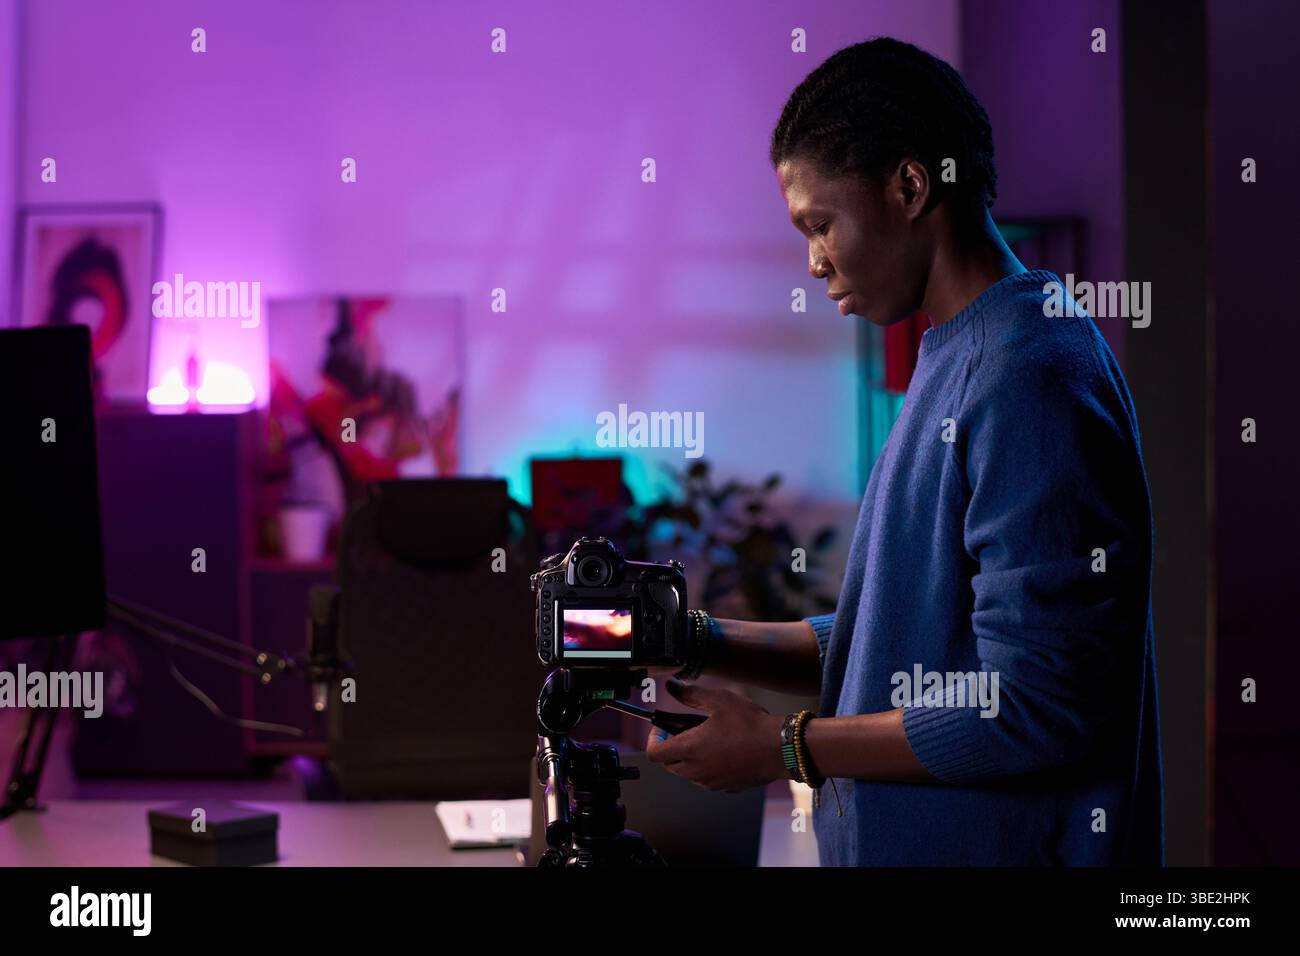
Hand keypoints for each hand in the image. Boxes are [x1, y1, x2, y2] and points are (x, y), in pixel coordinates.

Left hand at [645, 679, 786, 791]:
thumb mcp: (719, 700)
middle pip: (670, 765)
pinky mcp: (727, 787)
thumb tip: (672, 687)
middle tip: (685, 730)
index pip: (655, 754)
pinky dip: (709, 767)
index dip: (654, 739)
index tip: (662, 728)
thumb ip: (691, 694)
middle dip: (672, 748)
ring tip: (708, 738)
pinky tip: (724, 751)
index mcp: (690, 749)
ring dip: (690, 758)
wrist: (780, 748)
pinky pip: (709, 779)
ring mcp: (712, 782)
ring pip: (689, 774)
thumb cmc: (751, 724)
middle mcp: (697, 771)